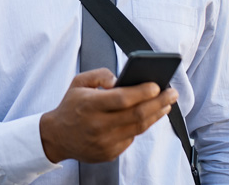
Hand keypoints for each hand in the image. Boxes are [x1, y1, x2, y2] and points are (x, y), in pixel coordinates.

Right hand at [39, 68, 177, 163]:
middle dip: (159, 102)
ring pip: (138, 128)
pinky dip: (141, 126)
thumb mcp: (78, 82)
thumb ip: (99, 74)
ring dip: (156, 115)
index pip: (122, 99)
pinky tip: (149, 116)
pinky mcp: (109, 153)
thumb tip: (119, 79)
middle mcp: (98, 125)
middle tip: (172, 93)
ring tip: (166, 104)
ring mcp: (104, 142)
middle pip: (136, 115)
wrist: (56, 137)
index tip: (157, 85)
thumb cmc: (71, 106)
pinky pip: (131, 138)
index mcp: (89, 105)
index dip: (142, 92)